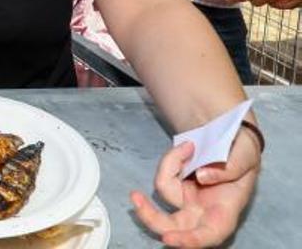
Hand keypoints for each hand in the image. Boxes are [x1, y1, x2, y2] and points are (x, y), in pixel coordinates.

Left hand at [130, 131, 259, 246]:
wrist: (233, 143)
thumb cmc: (243, 154)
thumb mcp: (246, 155)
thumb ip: (230, 167)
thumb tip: (202, 176)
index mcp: (225, 212)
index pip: (209, 235)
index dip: (189, 240)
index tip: (168, 238)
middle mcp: (202, 212)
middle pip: (172, 226)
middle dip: (150, 216)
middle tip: (136, 197)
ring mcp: (187, 201)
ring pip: (163, 196)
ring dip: (168, 167)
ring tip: (189, 147)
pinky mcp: (176, 186)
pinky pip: (165, 176)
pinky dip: (171, 161)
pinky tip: (185, 149)